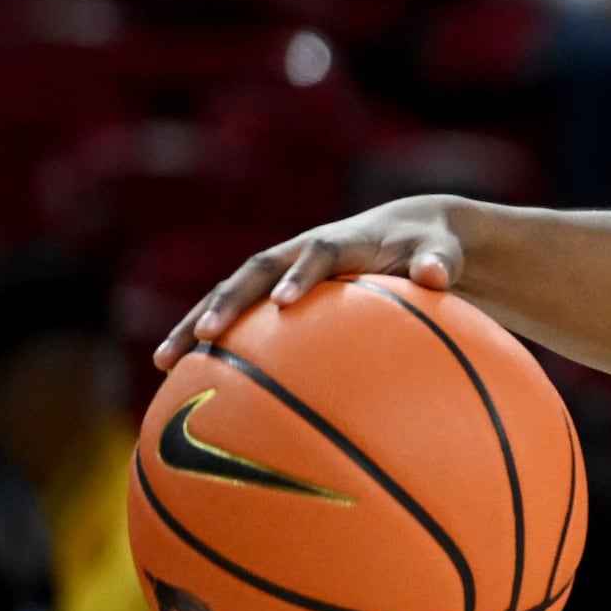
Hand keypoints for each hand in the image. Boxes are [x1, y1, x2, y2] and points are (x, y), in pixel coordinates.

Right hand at [154, 197, 468, 368]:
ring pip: (232, 295)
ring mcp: (284, 271)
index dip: (300, 275)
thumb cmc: (433, 247)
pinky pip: (240, 320)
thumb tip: (437, 274)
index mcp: (344, 241)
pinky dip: (212, 343)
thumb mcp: (445, 250)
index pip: (319, 254)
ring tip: (164, 363)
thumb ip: (440, 261)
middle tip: (204, 336)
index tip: (284, 303)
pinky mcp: (275, 293)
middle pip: (254, 273)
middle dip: (227, 302)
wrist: (413, 228)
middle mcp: (302, 251)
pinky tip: (185, 381)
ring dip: (198, 324)